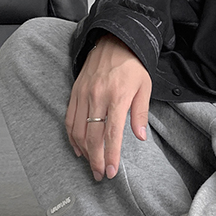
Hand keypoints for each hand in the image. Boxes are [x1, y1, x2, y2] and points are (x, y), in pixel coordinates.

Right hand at [65, 34, 151, 180]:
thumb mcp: (145, 87)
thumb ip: (140, 114)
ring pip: (77, 130)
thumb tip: (140, 137)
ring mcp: (83, 95)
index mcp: (117, 97)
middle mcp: (97, 97)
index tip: (110, 171)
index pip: (112, 134)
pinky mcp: (75, 92)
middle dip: (95, 159)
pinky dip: (72, 136)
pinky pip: (69, 119)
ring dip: (83, 151)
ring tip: (91, 165)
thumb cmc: (133, 66)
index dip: (110, 155)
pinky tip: (78, 148)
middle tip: (100, 175)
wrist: (114, 41)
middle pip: (92, 136)